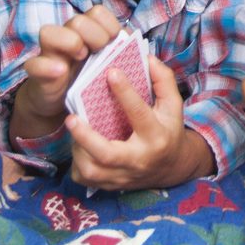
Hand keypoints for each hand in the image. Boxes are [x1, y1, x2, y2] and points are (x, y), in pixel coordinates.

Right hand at [12, 8, 124, 138]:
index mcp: (86, 32)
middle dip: (94, 35)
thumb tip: (129, 39)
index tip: (115, 41)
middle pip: (78, 20)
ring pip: (49, 32)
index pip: (97, 13)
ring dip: (70, 42)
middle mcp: (66, 36)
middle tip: (99, 52)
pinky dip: (47, 67)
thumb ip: (118, 49)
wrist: (61, 102)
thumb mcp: (107, 63)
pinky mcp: (37, 72)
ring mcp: (49, 53)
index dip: (109, 25)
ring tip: (81, 57)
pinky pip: (34, 64)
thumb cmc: (89, 78)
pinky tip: (60, 71)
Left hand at [67, 55, 215, 189]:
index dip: (125, 92)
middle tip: (71, 118)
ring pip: (92, 170)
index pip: (139, 114)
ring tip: (74, 127)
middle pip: (107, 154)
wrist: (172, 167)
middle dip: (86, 137)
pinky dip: (77, 163)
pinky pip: (86, 178)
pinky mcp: (111, 185)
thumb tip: (146, 58)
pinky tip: (78, 146)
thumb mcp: (173, 104)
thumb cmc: (168, 129)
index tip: (111, 72)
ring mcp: (124, 176)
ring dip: (78, 149)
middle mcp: (139, 159)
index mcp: (156, 136)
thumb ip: (163, 80)